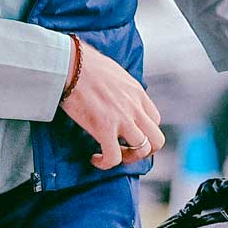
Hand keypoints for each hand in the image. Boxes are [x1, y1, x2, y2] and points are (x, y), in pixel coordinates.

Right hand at [59, 37, 165, 169]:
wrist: (70, 63)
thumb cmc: (85, 64)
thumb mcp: (114, 72)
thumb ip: (120, 87)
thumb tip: (113, 94)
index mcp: (137, 92)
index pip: (154, 119)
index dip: (144, 132)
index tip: (127, 135)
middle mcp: (134, 106)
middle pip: (157, 139)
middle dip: (144, 150)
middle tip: (125, 150)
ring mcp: (122, 118)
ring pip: (141, 150)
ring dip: (127, 158)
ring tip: (109, 154)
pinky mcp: (104, 128)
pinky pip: (114, 157)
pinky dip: (105, 163)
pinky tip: (95, 158)